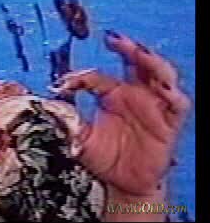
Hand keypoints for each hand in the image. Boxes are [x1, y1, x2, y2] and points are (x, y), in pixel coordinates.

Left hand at [51, 30, 189, 196]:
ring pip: (160, 74)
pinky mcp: (169, 123)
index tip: (63, 83)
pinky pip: (177, 105)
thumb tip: (46, 109)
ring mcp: (153, 106)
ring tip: (139, 52)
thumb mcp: (80, 138)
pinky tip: (164, 88)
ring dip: (151, 61)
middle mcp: (133, 94)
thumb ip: (67, 123)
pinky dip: (174, 94)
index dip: (80, 77)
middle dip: (126, 46)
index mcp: (111, 93)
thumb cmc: (104, 157)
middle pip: (135, 61)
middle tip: (112, 38)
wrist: (123, 184)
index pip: (96, 76)